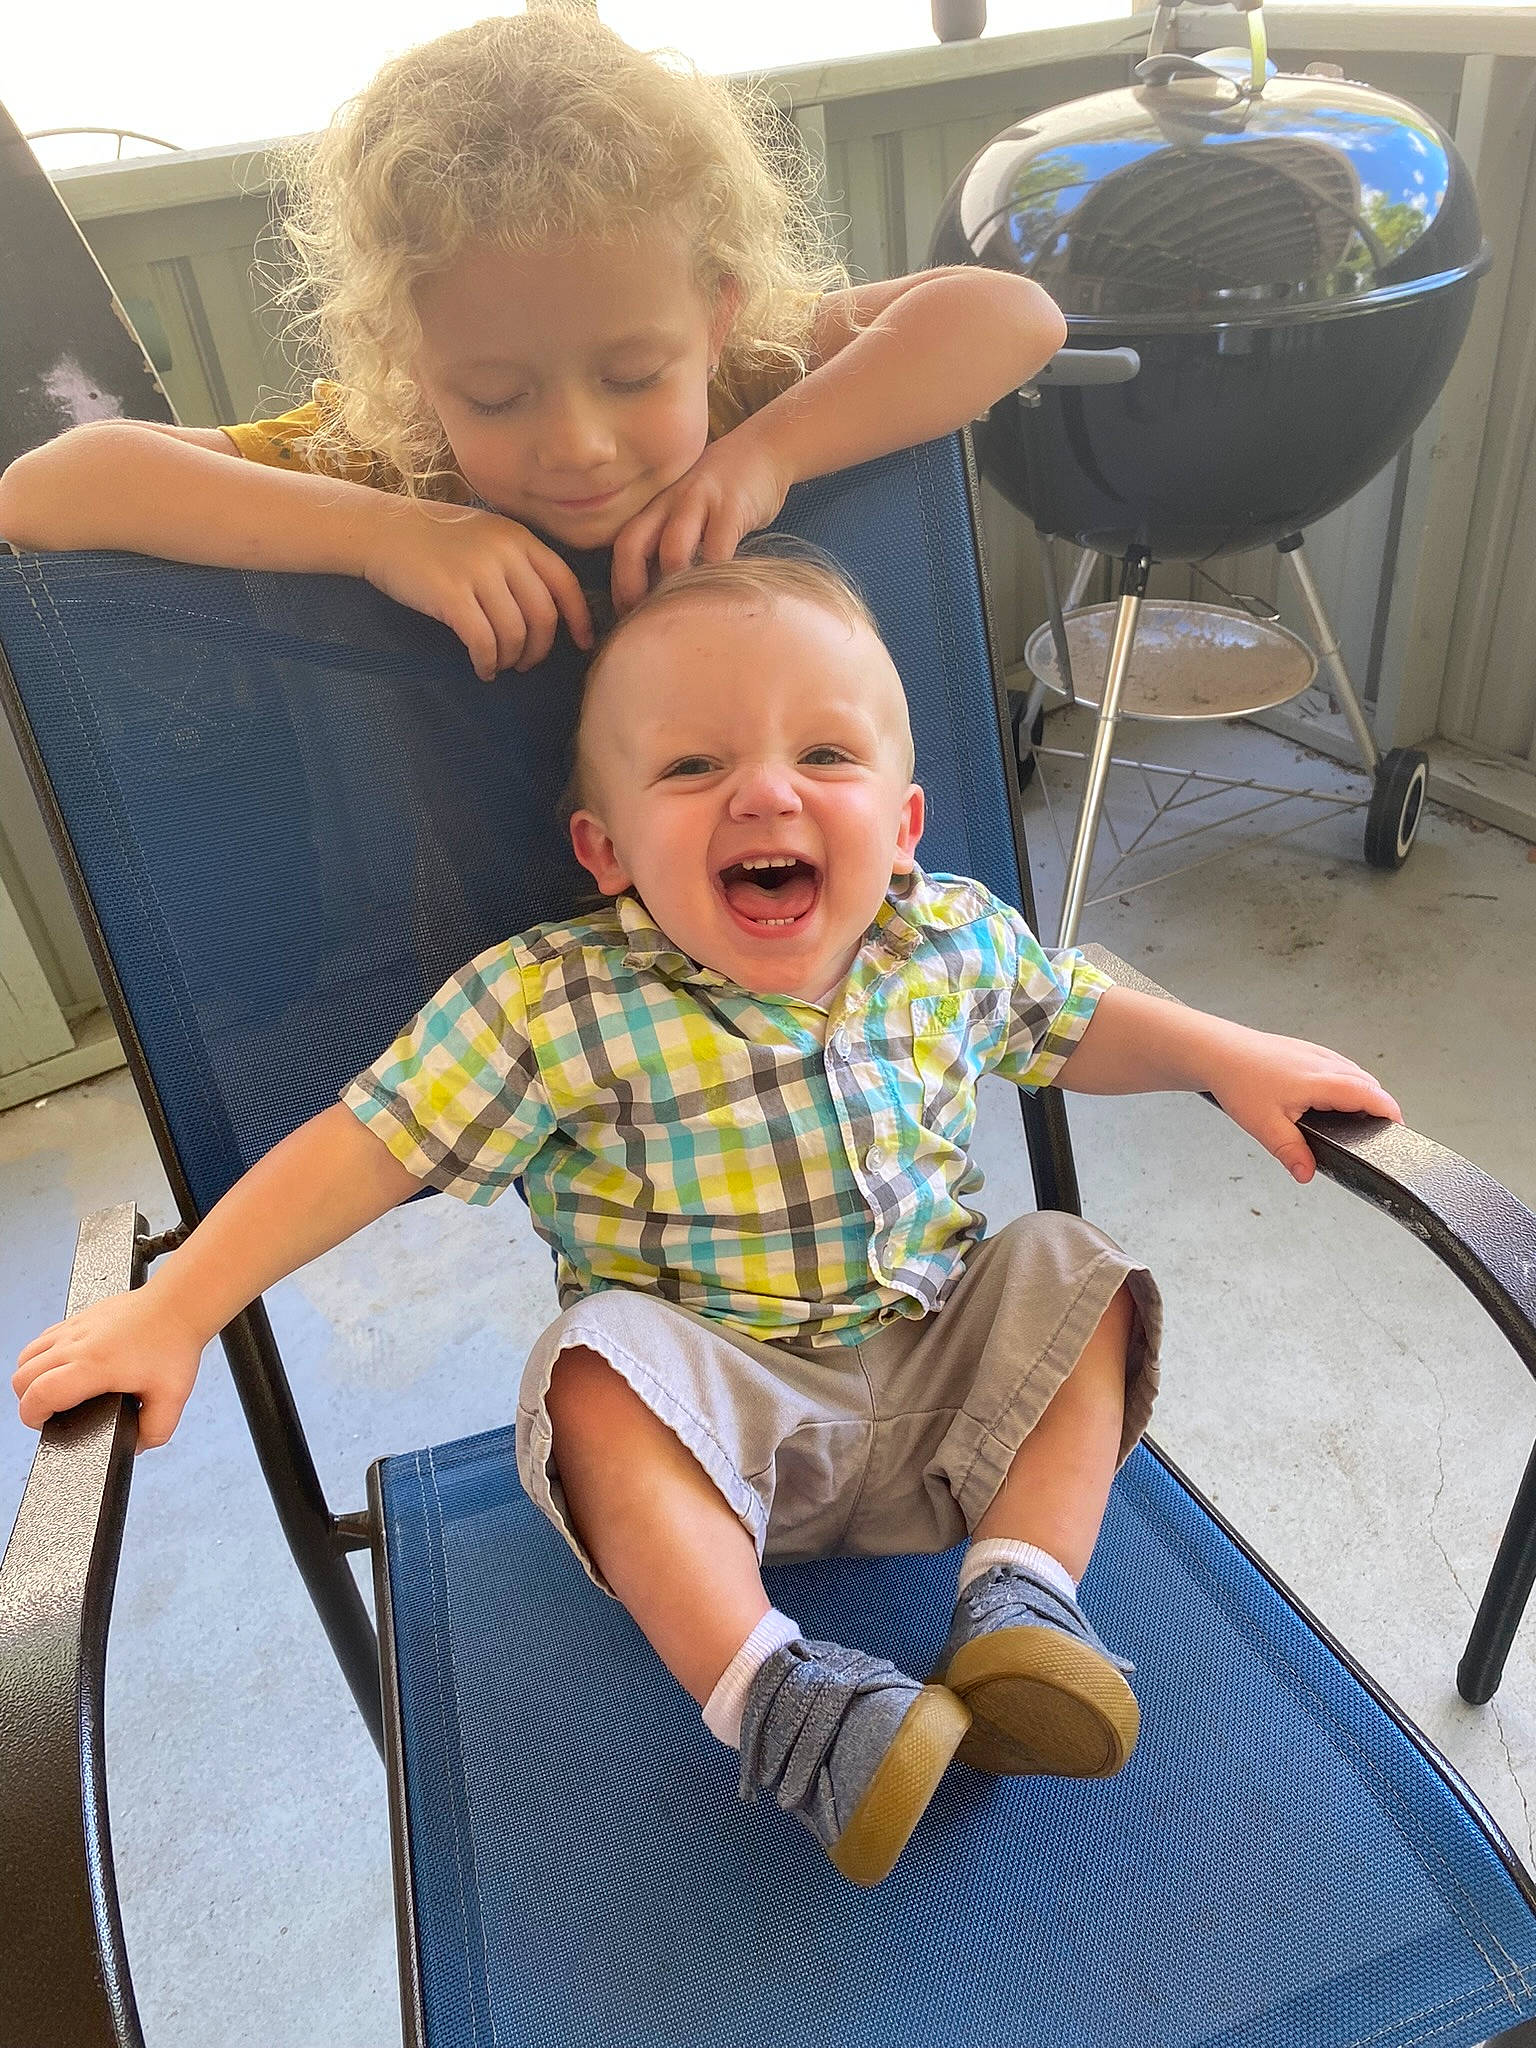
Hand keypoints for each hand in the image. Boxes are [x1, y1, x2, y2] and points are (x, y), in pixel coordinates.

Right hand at [13, 1284, 208, 1450]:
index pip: (38, 1394)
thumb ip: (154, 1431)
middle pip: (22, 1376)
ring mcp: (75, 1327)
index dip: (32, 1417)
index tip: (45, 1426)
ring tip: (53, 1391)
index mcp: (92, 1366)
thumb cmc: (175, 1343)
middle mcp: (76, 1344)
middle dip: (28, 1401)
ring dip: (32, 1377)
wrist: (179, 1304)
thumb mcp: (172, 1398)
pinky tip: (64, 1366)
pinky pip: (44, 1338)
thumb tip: (135, 1445)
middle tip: (51, 1412)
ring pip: (28, 1354)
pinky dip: (43, 1356)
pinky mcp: (79, 1316)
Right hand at [362, 500, 592, 678]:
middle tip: (526, 663)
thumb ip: (517, 561)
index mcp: (519, 538)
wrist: (381, 529)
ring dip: (511, 659)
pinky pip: (483, 641)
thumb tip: (547, 609)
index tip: (583, 643)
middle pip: (543, 616)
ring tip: (499, 665)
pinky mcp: (451, 596)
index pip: (565, 583)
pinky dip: (487, 661)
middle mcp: (504, 553)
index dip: (580, 618)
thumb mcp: (486, 535)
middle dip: (540, 649)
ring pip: (515, 633)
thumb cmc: (434, 537)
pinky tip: (482, 668)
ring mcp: (477, 573)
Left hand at [610, 428, 792, 612]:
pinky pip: (717, 549)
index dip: (620, 586)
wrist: (764, 449)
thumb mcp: (688, 511)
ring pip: (672, 549)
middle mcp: (668, 503)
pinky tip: (720, 596)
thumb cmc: (723, 493)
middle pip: (632, 545)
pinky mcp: (732, 508)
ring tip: (680, 614)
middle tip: (643, 622)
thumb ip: (671, 543)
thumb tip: (657, 595)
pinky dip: (714, 576)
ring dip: (671, 586)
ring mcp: (699, 502)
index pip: (623, 547)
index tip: (628, 618)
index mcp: (654, 508)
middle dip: (631, 588)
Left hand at [1207, 1024, 1402, 1182]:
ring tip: (1359, 1115)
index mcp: (1320, 1081)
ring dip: (1363, 1090)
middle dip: (1378, 1104)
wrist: (1216, 1050)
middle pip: (1367, 1082)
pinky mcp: (1304, 1049)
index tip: (1398, 1126)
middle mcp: (1323, 1063)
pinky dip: (1346, 1079)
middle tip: (1379, 1129)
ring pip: (1353, 1071)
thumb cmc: (1238, 1081)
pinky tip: (1332, 1095)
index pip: (1368, 1094)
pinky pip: (1337, 1064)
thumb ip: (1290, 1151)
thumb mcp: (1264, 1125)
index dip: (1388, 1110)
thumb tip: (1307, 1173)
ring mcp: (1314, 1053)